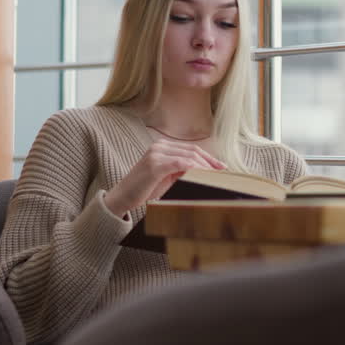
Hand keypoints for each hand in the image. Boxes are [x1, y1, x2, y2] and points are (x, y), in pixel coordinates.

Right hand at [102, 139, 225, 216]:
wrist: (121, 198)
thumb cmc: (144, 190)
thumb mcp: (166, 177)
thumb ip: (181, 171)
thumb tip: (203, 173)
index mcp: (162, 147)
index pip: (190, 149)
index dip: (208, 158)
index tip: (221, 167)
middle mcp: (159, 146)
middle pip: (192, 151)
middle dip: (210, 161)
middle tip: (223, 171)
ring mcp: (156, 153)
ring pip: (189, 156)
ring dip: (205, 166)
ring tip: (216, 176)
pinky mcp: (155, 164)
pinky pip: (181, 163)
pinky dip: (195, 169)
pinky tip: (204, 176)